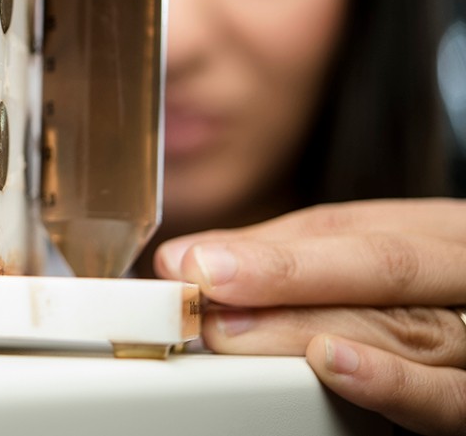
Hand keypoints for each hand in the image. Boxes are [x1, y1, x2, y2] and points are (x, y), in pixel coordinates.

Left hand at [154, 199, 465, 435]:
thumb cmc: (441, 298)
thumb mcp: (382, 265)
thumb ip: (293, 260)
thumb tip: (189, 260)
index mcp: (442, 235)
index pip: (351, 231)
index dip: (269, 247)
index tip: (192, 261)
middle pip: (381, 267)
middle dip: (285, 275)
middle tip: (206, 288)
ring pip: (410, 328)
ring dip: (313, 328)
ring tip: (242, 330)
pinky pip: (455, 397)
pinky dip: (396, 385)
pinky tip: (336, 367)